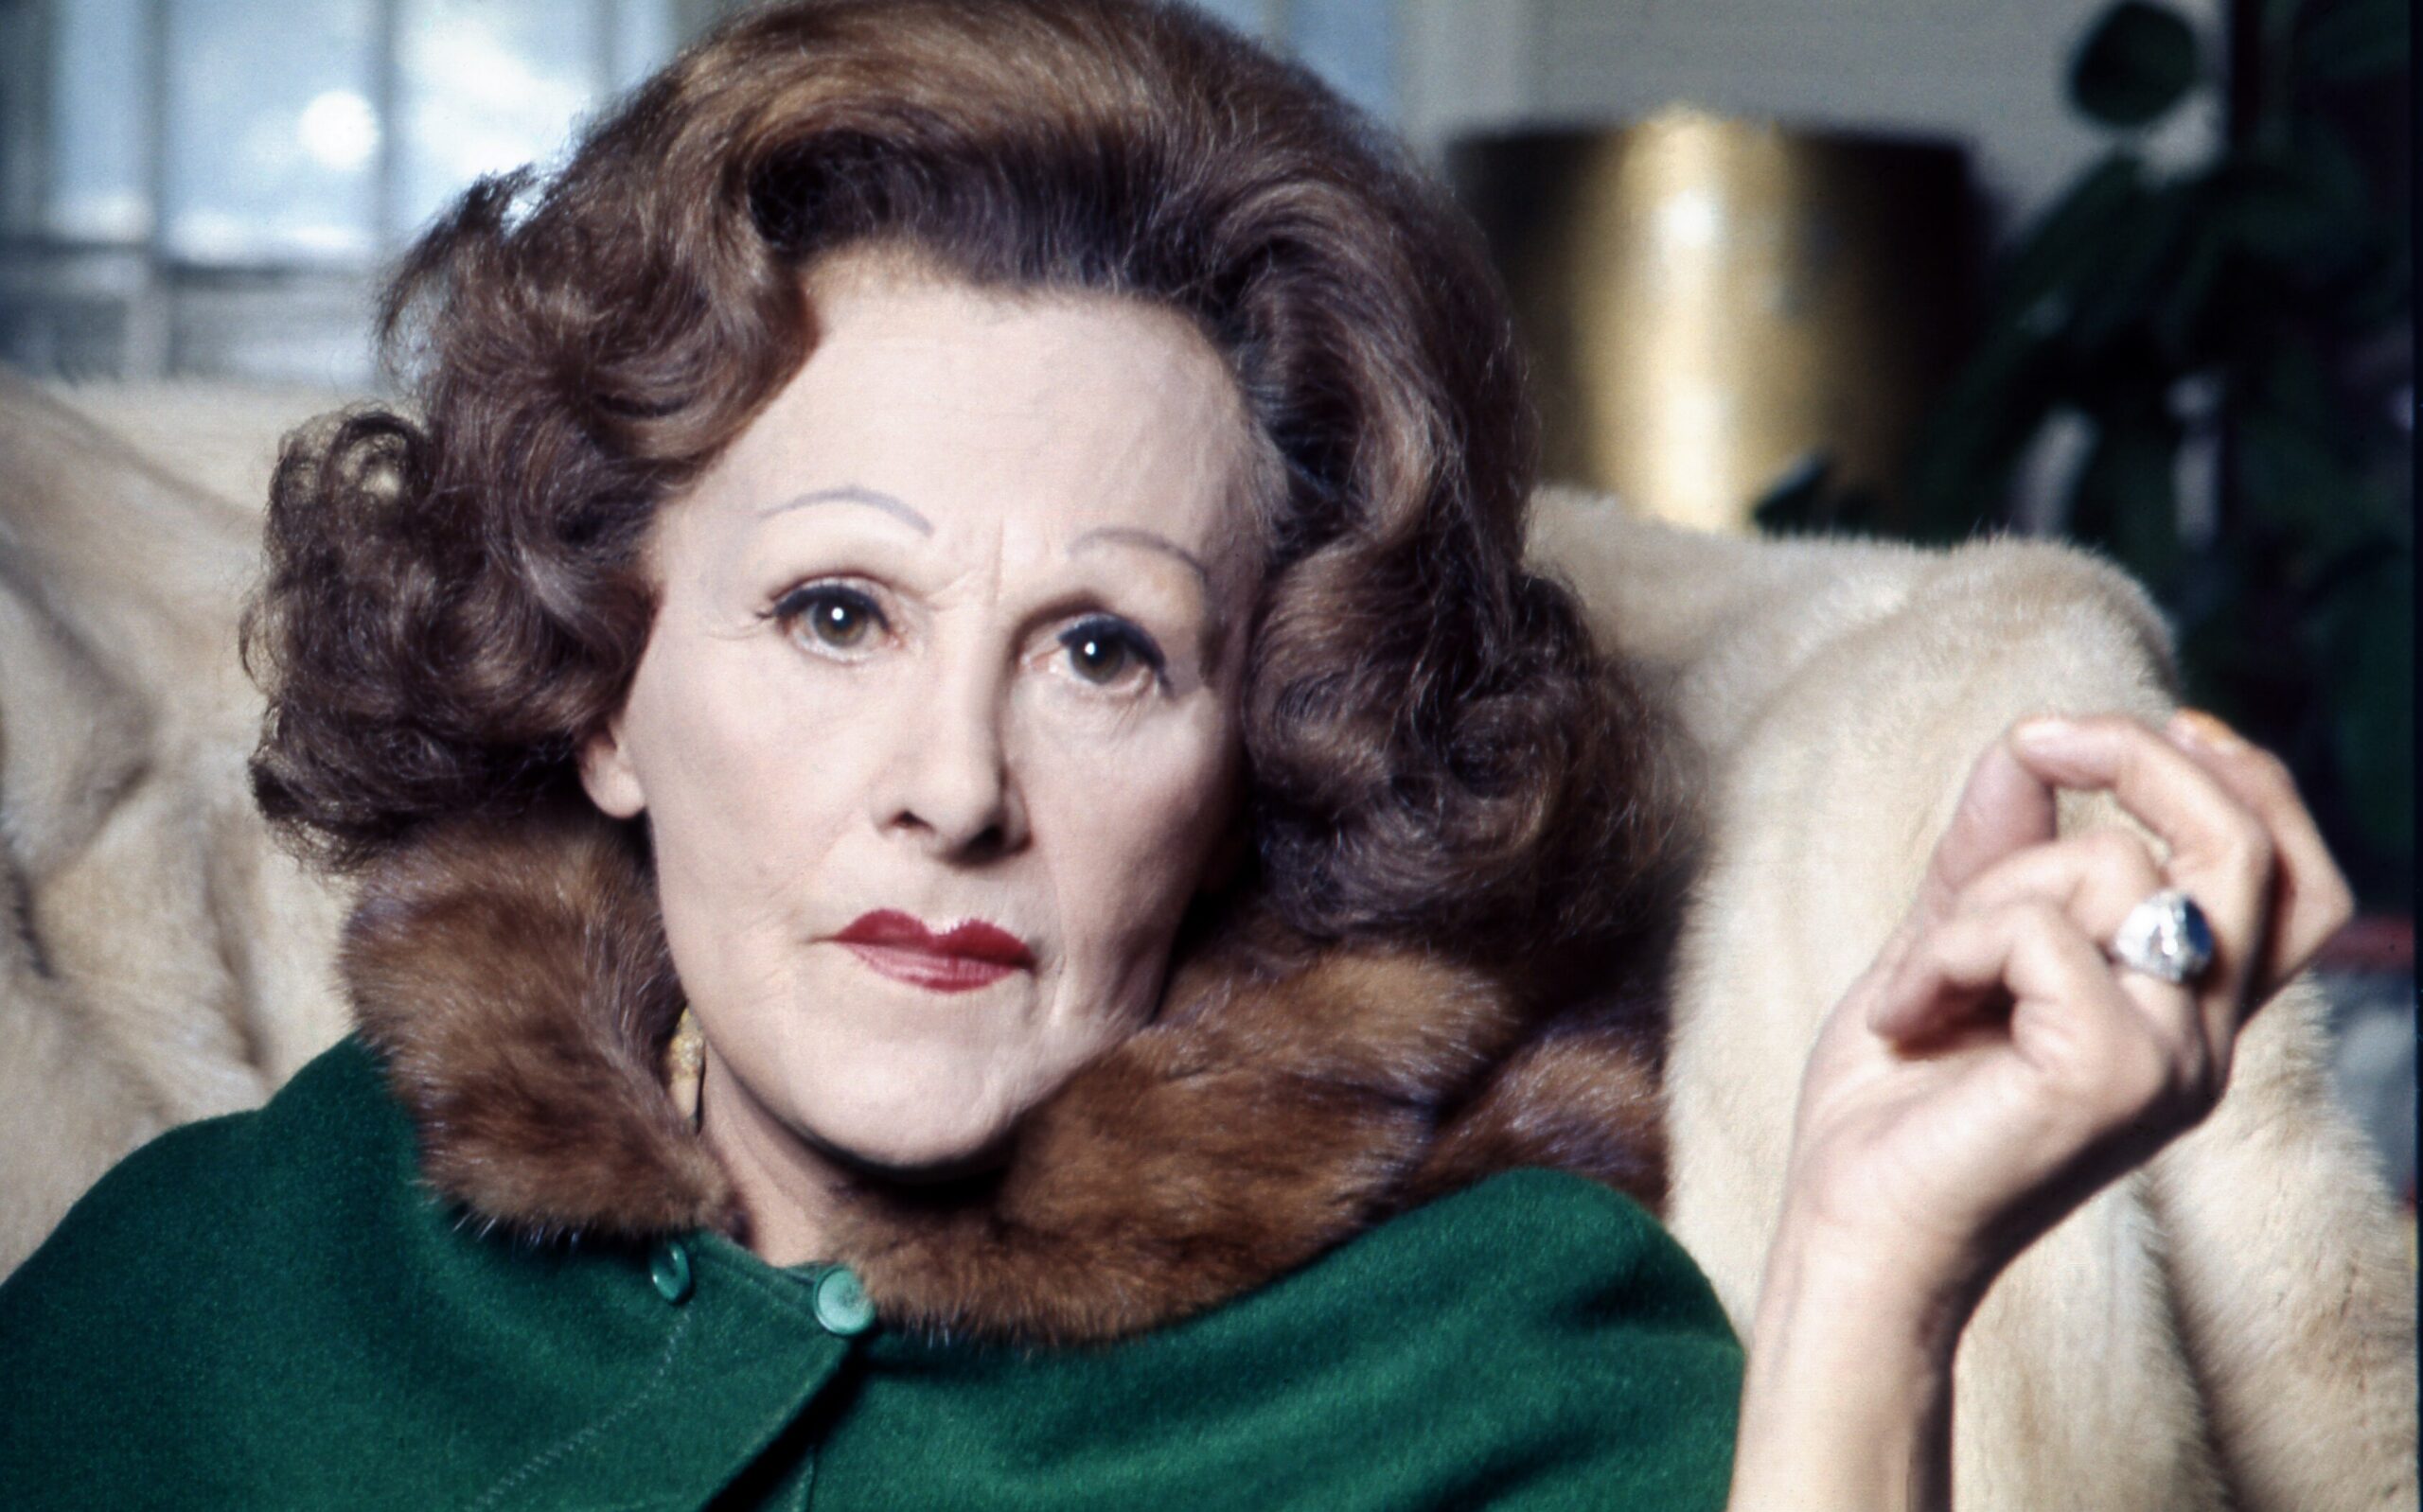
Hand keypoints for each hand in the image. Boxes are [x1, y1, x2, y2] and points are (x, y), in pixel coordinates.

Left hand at [1778, 708, 2355, 1309]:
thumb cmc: (1896, 1112)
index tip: (2164, 723)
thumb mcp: (1949, 952)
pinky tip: (1904, 1014)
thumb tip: (2021, 751)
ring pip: (2112, 870)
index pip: (2294, 884)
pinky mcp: (2111, 1074)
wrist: (1853, 1232)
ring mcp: (2170, 1061)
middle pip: (2243, 848)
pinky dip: (1946, 948)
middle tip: (2038, 741)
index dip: (2252, 786)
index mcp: (2183, 1017)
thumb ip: (1993, 858)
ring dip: (1979, 896)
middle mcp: (2202, 1043)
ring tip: (1916, 985)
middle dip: (2142, 760)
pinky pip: (2035, 929)